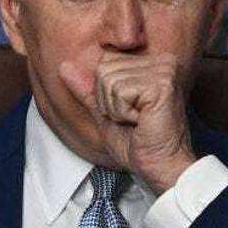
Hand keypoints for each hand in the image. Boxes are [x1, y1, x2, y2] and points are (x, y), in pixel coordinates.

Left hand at [60, 51, 196, 192]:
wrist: (160, 166)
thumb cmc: (139, 144)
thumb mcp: (105, 113)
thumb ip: (87, 89)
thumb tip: (65, 66)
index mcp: (151, 63)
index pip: (105, 62)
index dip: (106, 93)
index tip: (130, 112)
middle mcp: (160, 61)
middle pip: (105, 68)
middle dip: (110, 100)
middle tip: (134, 118)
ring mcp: (163, 69)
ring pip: (110, 79)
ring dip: (117, 108)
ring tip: (139, 120)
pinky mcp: (162, 82)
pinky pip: (120, 90)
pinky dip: (123, 112)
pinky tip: (143, 120)